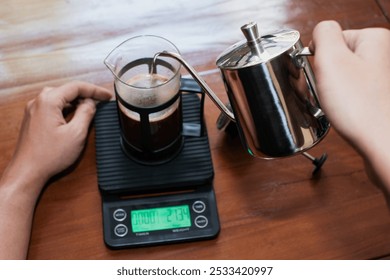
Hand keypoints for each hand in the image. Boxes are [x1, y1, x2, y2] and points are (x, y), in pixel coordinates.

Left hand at [3, 81, 111, 195]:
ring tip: (91, 108)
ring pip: (59, 98)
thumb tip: (91, 103)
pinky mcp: (33, 119)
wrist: (28, 172)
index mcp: (48, 101)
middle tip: (101, 101)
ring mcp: (34, 110)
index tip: (107, 96)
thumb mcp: (76, 133)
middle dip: (86, 94)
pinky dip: (66, 108)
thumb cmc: (49, 155)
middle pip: (67, 90)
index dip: (95, 90)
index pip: (76, 87)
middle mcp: (38, 102)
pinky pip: (52, 107)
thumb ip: (86, 113)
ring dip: (76, 102)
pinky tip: (75, 116)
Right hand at [311, 21, 389, 190]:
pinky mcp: (379, 95)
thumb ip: (323, 34)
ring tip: (341, 102)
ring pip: (343, 76)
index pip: (331, 37)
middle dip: (327, 75)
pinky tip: (348, 110)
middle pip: (337, 57)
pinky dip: (345, 101)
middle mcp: (383, 55)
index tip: (322, 73)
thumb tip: (320, 34)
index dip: (318, 57)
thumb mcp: (331, 60)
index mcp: (375, 39)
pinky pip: (352, 92)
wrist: (381, 143)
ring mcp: (382, 76)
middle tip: (331, 91)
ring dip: (334, 90)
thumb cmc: (361, 108)